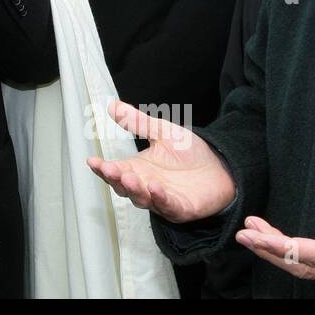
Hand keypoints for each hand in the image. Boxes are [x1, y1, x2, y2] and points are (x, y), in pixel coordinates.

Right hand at [86, 100, 236, 222]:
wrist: (222, 165)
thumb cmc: (190, 152)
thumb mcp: (162, 131)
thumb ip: (137, 122)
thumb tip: (113, 106)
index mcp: (138, 168)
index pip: (115, 170)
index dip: (103, 168)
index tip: (92, 161)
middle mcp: (146, 186)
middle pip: (124, 187)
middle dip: (115, 179)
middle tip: (110, 169)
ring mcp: (162, 199)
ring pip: (142, 199)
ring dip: (134, 190)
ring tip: (129, 177)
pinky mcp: (181, 208)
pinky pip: (168, 206)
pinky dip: (160, 198)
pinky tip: (155, 188)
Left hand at [235, 170, 314, 291]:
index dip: (285, 247)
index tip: (258, 236)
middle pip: (302, 267)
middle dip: (270, 251)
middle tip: (244, 233)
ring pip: (303, 269)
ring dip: (275, 251)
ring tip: (251, 231)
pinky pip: (310, 268)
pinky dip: (288, 254)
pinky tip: (273, 240)